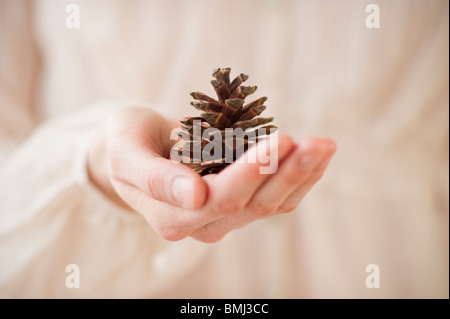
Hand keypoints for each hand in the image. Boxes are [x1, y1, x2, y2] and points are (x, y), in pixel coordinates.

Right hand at [87, 107, 335, 241]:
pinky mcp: (241, 205)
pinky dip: (300, 178)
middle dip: (288, 171)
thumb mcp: (126, 153)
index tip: (278, 141)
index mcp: (172, 217)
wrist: (136, 151)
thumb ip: (154, 178)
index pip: (219, 198)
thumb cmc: (127, 145)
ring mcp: (225, 218)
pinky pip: (277, 199)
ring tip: (325, 145)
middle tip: (318, 142)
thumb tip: (194, 196)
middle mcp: (203, 225)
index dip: (251, 172)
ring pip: (272, 204)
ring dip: (302, 175)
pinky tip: (317, 156)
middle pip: (254, 204)